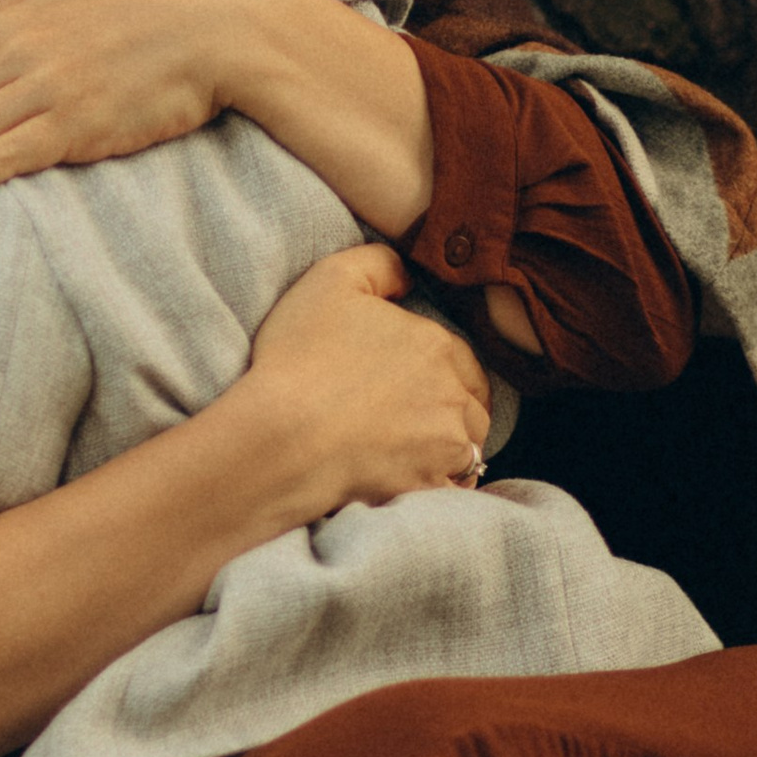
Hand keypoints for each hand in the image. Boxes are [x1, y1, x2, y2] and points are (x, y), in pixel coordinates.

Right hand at [241, 242, 493, 517]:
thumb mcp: (331, 280)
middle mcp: (453, 397)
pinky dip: (441, 490)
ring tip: (417, 454)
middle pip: (473, 407)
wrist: (284, 438)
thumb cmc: (301, 358)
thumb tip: (409, 274)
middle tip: (419, 419)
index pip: (461, 359)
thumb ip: (379, 263)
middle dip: (455, 412)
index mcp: (437, 346)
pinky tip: (416, 486)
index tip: (415, 382)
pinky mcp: (430, 489)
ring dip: (452, 451)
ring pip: (469, 451)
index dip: (442, 370)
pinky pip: (453, 492)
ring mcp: (445, 448)